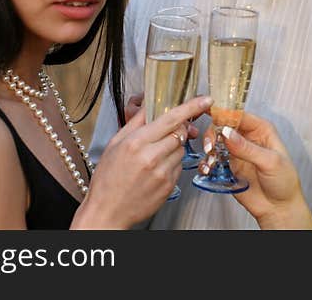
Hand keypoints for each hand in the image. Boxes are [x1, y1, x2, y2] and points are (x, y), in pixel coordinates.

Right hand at [70, 95, 212, 228]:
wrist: (107, 211)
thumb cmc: (108, 178)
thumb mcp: (115, 143)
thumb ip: (136, 122)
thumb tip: (149, 103)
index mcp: (136, 142)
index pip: (171, 118)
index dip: (191, 107)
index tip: (205, 100)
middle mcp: (151, 156)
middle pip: (180, 133)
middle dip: (177, 129)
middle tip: (165, 134)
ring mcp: (162, 172)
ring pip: (181, 149)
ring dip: (173, 148)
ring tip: (154, 156)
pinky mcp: (169, 186)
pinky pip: (179, 166)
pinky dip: (171, 163)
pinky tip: (156, 169)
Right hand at [199, 112, 311, 229]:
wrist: (279, 208)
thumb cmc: (284, 182)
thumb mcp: (269, 162)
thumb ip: (247, 148)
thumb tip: (227, 133)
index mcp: (261, 130)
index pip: (239, 115)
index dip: (224, 115)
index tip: (213, 120)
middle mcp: (247, 138)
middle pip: (223, 125)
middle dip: (213, 133)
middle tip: (210, 146)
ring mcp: (236, 152)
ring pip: (216, 141)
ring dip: (209, 148)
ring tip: (210, 160)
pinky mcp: (228, 166)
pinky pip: (213, 159)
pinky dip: (207, 162)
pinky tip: (209, 169)